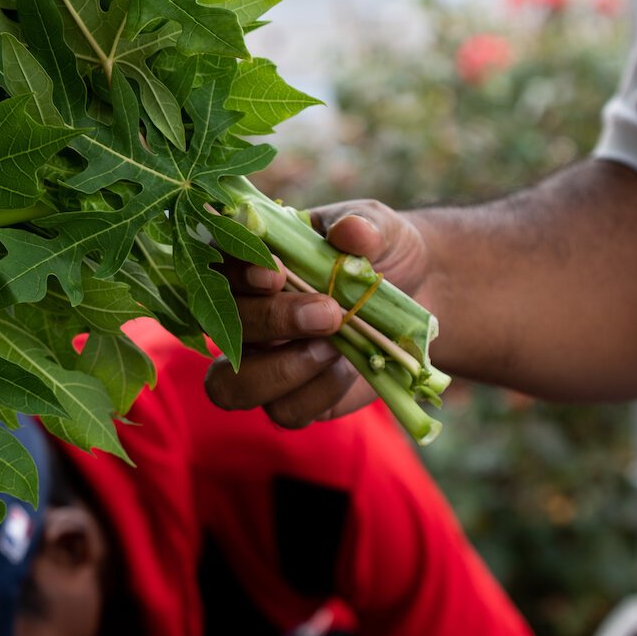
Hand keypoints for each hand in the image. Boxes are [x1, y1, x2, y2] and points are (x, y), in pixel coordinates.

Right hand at [204, 199, 432, 427]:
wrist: (419, 298)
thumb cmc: (382, 253)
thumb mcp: (380, 228)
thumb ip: (364, 224)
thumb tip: (352, 233)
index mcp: (248, 263)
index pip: (217, 267)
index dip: (236, 272)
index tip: (275, 271)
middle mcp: (242, 316)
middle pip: (222, 327)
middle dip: (272, 320)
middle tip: (329, 312)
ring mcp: (261, 363)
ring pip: (230, 386)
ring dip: (281, 370)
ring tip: (333, 348)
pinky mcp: (291, 400)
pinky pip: (284, 412)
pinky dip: (319, 392)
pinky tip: (350, 368)